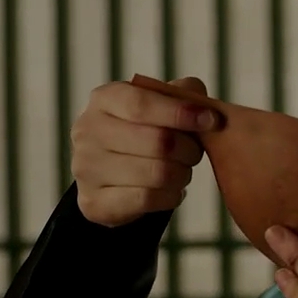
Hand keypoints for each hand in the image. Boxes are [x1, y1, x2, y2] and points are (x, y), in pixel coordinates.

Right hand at [71, 77, 216, 226]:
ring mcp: (87, 169)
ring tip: (181, 171)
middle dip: (189, 149)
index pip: (141, 103)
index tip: (211, 120)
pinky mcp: (95, 202)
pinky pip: (148, 199)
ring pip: (157, 174)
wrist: (110, 177)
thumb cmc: (142, 133)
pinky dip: (171, 196)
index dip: (180, 113)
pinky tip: (171, 190)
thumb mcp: (159, 106)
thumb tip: (206, 106)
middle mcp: (88, 131)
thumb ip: (182, 95)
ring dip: (182, 175)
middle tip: (194, 153)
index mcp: (105, 100)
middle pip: (157, 141)